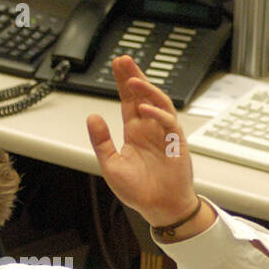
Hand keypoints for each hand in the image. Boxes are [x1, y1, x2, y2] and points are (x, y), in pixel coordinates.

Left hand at [86, 56, 202, 229]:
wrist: (159, 208)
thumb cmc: (138, 189)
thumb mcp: (110, 164)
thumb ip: (101, 141)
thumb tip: (92, 117)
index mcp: (135, 131)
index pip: (128, 100)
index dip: (123, 82)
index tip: (117, 65)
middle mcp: (150, 129)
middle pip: (143, 95)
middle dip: (134, 77)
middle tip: (124, 60)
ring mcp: (164, 134)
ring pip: (159, 104)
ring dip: (147, 90)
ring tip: (131, 80)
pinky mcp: (176, 144)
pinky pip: (169, 123)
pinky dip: (157, 114)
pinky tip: (144, 108)